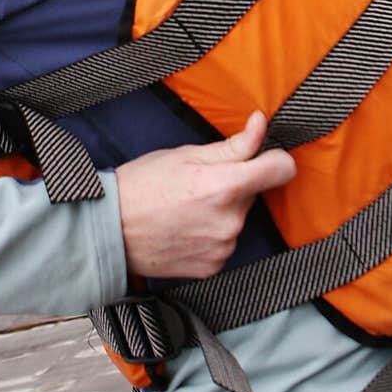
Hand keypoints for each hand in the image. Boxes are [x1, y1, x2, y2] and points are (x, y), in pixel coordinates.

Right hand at [115, 111, 295, 278]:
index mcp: (225, 186)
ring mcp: (223, 248)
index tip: (265, 157)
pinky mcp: (214, 267)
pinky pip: (224, 242)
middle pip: (254, 193)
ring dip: (222, 210)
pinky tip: (185, 227)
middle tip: (199, 183)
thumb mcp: (186, 155)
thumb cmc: (142, 185)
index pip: (281, 169)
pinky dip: (211, 234)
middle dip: (234, 184)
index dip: (275, 159)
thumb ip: (232, 145)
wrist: (110, 229)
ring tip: (186, 207)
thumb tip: (260, 125)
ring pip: (238, 218)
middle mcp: (230, 221)